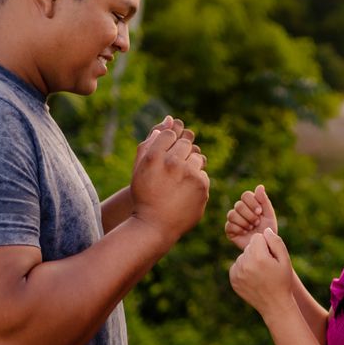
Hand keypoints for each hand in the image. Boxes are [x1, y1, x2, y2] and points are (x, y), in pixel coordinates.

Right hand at [130, 118, 209, 246]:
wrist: (154, 225)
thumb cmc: (144, 195)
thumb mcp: (140, 168)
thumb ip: (151, 142)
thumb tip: (168, 119)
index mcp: (154, 156)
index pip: (169, 134)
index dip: (169, 143)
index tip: (167, 155)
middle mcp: (172, 162)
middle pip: (185, 143)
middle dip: (181, 153)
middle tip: (174, 171)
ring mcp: (189, 174)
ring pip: (197, 157)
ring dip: (190, 166)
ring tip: (179, 182)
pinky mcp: (202, 186)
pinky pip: (203, 174)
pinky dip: (197, 181)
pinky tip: (185, 192)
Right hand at [224, 184, 277, 250]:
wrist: (264, 245)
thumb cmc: (267, 229)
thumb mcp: (269, 214)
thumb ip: (264, 200)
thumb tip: (260, 186)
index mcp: (250, 204)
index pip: (246, 195)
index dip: (252, 203)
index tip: (260, 212)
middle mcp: (240, 210)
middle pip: (238, 205)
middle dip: (250, 215)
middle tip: (256, 222)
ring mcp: (233, 220)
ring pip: (232, 214)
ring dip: (244, 222)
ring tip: (251, 228)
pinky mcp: (229, 230)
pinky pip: (229, 225)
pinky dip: (239, 229)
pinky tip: (245, 233)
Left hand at [229, 228, 294, 315]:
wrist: (275, 305)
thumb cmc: (283, 281)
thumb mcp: (285, 260)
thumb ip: (276, 242)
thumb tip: (265, 231)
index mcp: (258, 257)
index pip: (257, 237)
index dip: (266, 244)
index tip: (272, 256)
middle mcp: (245, 264)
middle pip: (249, 246)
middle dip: (258, 252)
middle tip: (267, 266)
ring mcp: (237, 273)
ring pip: (242, 256)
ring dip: (250, 260)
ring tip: (261, 273)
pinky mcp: (233, 280)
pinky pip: (236, 266)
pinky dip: (243, 269)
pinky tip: (253, 278)